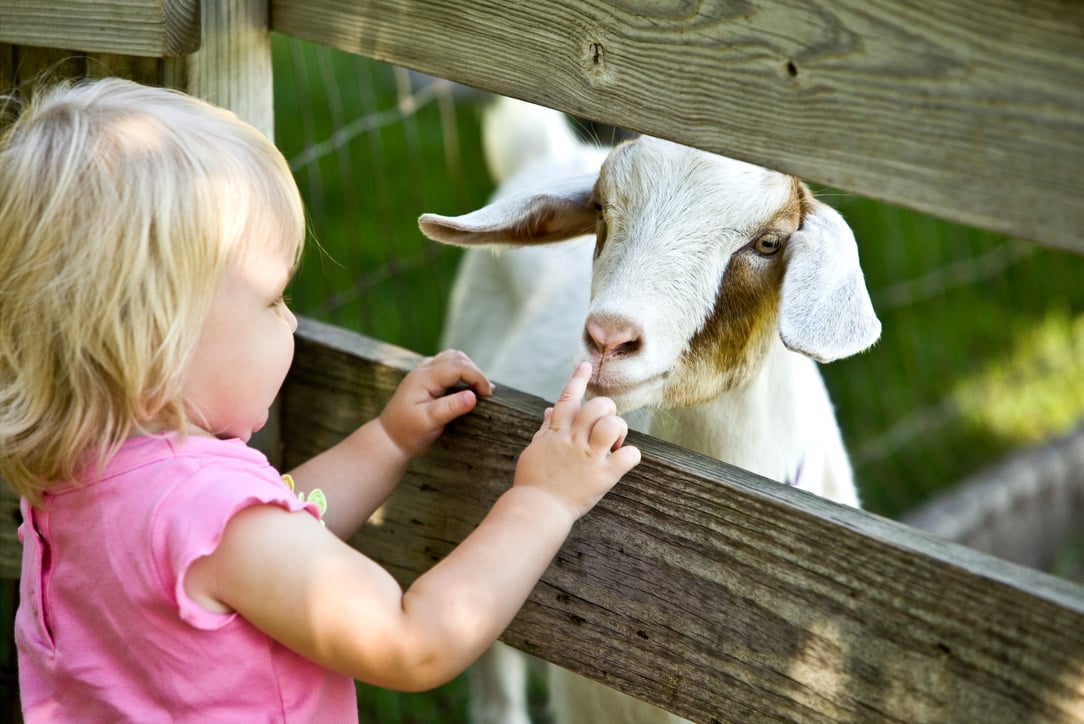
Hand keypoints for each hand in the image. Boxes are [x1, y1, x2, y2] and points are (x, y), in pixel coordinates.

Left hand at [380, 349, 492, 457]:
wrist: (389, 439)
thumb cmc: (408, 432)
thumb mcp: (429, 422)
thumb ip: (450, 408)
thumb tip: (473, 396)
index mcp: (424, 378)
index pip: (457, 367)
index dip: (477, 377)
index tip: (487, 394)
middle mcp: (423, 370)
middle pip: (457, 358)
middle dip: (475, 372)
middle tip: (486, 393)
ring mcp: (424, 373)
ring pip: (453, 358)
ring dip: (469, 370)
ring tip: (480, 389)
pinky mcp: (427, 379)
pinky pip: (448, 366)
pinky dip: (462, 372)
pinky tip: (469, 387)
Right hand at [514, 362, 640, 518]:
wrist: (536, 510)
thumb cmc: (533, 482)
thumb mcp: (535, 450)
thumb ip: (545, 430)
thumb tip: (549, 410)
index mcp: (556, 433)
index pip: (568, 398)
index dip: (578, 380)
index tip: (587, 365)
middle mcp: (573, 440)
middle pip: (598, 406)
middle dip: (607, 410)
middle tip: (605, 426)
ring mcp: (589, 457)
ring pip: (613, 424)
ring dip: (618, 430)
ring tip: (613, 444)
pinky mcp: (604, 476)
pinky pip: (629, 455)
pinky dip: (631, 455)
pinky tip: (622, 461)